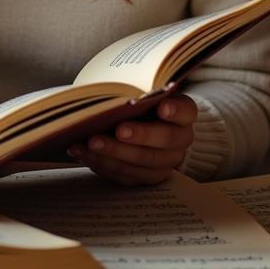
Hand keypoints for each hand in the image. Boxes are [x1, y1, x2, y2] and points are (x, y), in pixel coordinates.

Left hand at [66, 93, 196, 185]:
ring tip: (90, 143)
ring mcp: (164, 163)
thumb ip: (135, 91)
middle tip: (118, 130)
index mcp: (183, 115)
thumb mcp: (142, 93)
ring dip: (114, 153)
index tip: (163, 107)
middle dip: (139, 135)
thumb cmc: (141, 105)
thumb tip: (113, 90)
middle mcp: (179, 140)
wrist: (145, 129)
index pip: (185, 111)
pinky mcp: (146, 177)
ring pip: (142, 162)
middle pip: (163, 140)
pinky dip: (102, 164)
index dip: (175, 111)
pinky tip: (84, 153)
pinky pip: (126, 175)